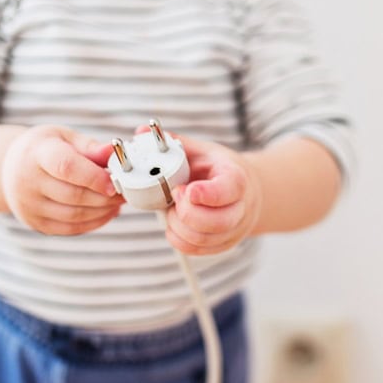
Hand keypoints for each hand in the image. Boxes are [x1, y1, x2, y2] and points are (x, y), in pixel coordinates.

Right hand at [1, 125, 123, 234]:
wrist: (9, 168)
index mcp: (37, 154)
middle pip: (74, 195)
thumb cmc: (44, 149)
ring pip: (75, 215)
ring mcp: (29, 206)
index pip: (66, 167)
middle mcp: (28, 182)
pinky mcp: (36, 223)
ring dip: (103, 211)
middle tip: (126, 192)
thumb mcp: (64, 138)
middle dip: (106, 196)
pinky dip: (94, 222)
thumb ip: (90, 147)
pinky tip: (107, 212)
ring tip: (118, 201)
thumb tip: (114, 152)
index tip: (116, 182)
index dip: (94, 177)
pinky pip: (71, 228)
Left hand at [136, 127, 262, 254]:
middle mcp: (241, 208)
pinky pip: (197, 250)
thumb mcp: (199, 151)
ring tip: (173, 210)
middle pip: (216, 222)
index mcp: (237, 179)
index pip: (228, 190)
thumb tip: (140, 132)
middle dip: (185, 213)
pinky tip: (175, 223)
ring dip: (178, 226)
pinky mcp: (224, 244)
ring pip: (203, 239)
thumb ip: (172, 143)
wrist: (242, 191)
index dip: (206, 194)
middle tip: (174, 197)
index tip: (184, 190)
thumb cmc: (216, 169)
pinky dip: (179, 239)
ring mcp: (234, 230)